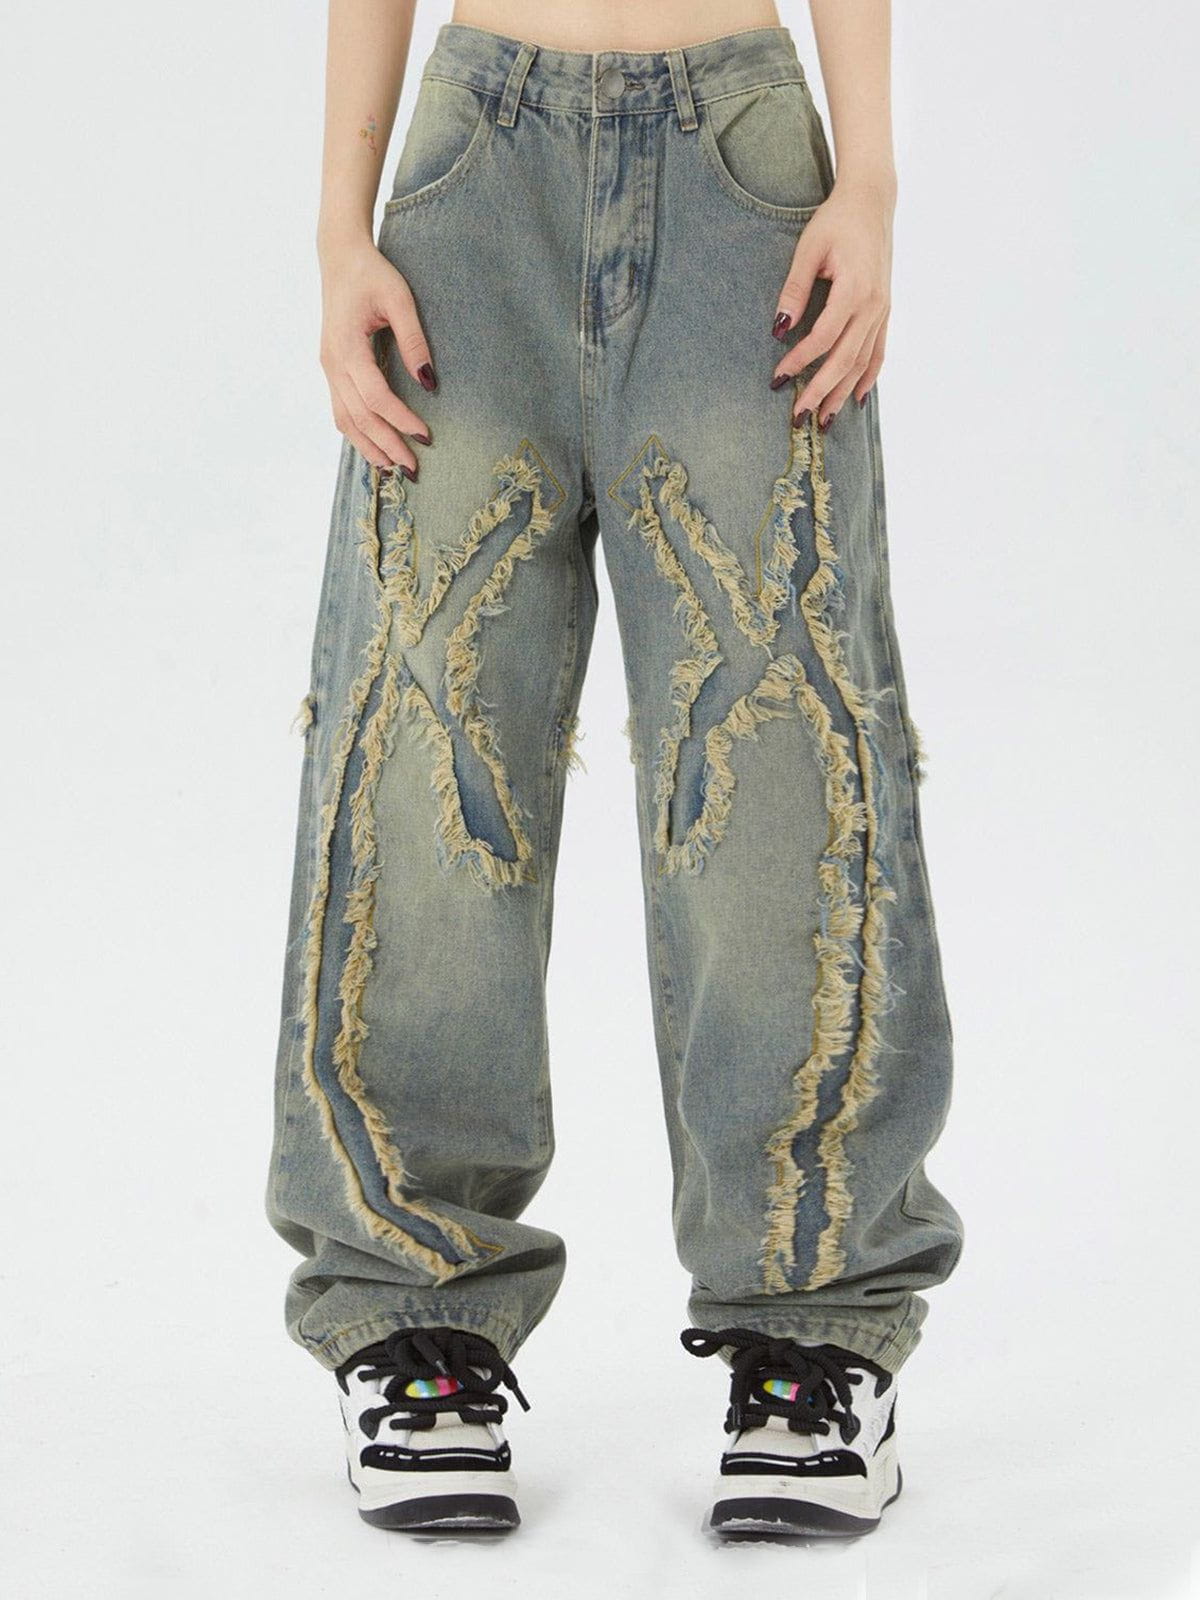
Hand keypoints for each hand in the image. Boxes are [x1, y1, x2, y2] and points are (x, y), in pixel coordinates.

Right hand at [318, 236, 435, 475]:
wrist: (340, 258)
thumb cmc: (372, 274)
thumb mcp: (400, 299)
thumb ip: (414, 340)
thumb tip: (429, 381)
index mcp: (347, 347)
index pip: (375, 397)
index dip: (400, 420)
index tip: (426, 435)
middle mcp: (332, 363)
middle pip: (359, 417)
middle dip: (387, 445)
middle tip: (414, 468)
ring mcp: (328, 368)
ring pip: (345, 420)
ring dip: (368, 447)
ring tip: (393, 469)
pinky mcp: (332, 370)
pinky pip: (341, 410)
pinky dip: (357, 433)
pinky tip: (375, 447)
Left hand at [769, 174, 895, 426]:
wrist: (872, 202)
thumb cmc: (836, 221)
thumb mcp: (808, 249)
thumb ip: (794, 289)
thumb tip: (779, 328)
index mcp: (854, 290)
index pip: (823, 339)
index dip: (800, 361)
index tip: (778, 377)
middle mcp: (874, 306)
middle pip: (845, 360)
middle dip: (820, 391)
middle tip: (799, 416)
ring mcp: (883, 310)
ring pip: (863, 363)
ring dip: (843, 393)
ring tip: (825, 420)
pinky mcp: (885, 310)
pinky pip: (878, 352)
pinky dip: (868, 377)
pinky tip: (856, 398)